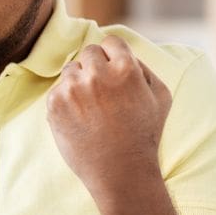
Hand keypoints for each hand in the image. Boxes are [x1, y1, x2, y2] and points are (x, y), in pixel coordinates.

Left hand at [46, 36, 172, 201]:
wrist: (121, 172)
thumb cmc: (144, 135)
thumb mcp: (160, 97)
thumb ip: (143, 67)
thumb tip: (122, 52)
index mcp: (126, 69)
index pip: (111, 42)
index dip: (113, 56)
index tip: (113, 72)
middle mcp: (98, 74)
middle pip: (89, 52)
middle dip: (95, 68)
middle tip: (103, 94)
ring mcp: (73, 88)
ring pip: (71, 70)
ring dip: (79, 83)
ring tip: (92, 109)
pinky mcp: (55, 104)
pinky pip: (57, 90)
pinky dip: (66, 101)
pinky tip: (80, 119)